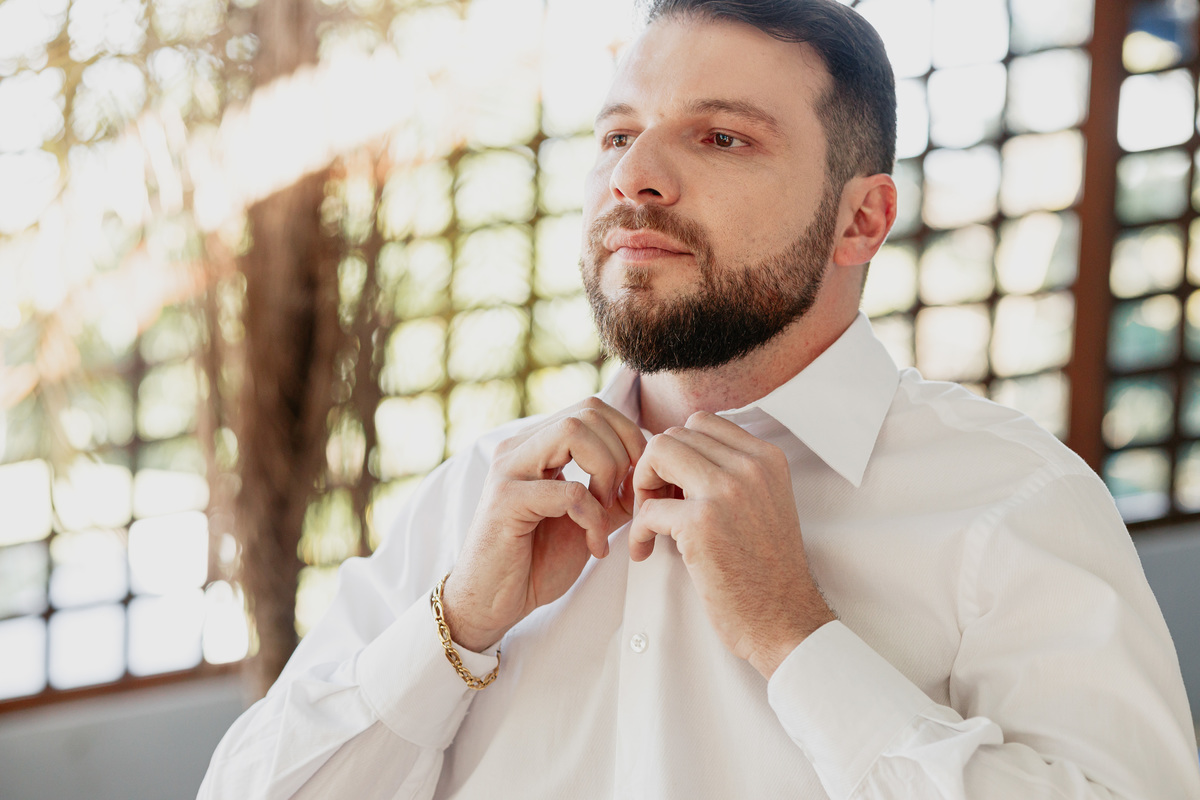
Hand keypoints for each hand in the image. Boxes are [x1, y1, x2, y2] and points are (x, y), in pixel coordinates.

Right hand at [442, 397, 645, 651]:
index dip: (627, 437)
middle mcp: (518, 448)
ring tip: (607, 512)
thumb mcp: (588, 520)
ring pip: (573, 432)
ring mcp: (509, 470)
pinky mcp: (506, 501)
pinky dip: (594, 518)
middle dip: (623, 452)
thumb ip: (614, 492)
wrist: (492, 605)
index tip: (637, 481)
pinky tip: (596, 546)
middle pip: (587, 411)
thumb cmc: (535, 563)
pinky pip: (569, 491)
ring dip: (607, 472)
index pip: (592, 408)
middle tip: (624, 497)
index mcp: (536, 446)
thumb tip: (648, 473)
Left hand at [630, 411, 834, 678]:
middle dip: (655, 468)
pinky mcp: (701, 524)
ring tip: (650, 524)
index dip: (678, 451)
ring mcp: (726, 491)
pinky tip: (646, 553)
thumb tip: (676, 453)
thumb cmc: (767, 569)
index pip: (701, 422)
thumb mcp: (764, 503)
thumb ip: (733, 472)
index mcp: (767, 457)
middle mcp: (750, 466)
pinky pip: (646, 510)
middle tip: (656, 506)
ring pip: (656, 454)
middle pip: (674, 435)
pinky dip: (637, 532)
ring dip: (642, 488)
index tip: (675, 486)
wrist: (786, 621)